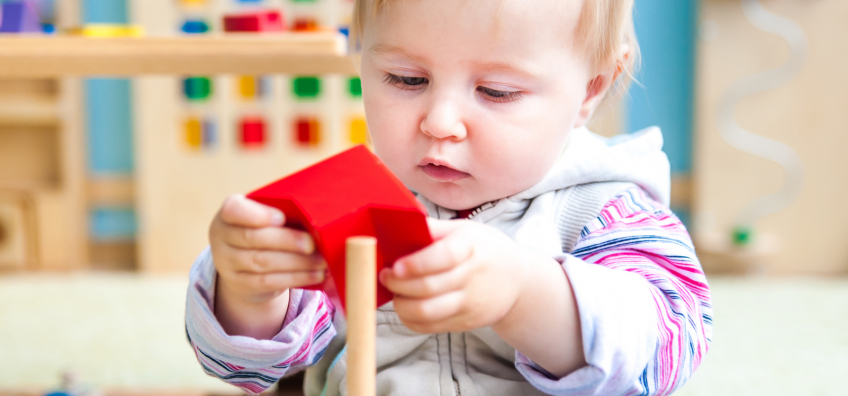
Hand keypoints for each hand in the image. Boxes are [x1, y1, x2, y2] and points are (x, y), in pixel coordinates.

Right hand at [209, 194, 326, 337]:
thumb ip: (283, 211)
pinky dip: (295, 278)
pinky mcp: (240, 284)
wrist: (244, 264)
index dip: (258, 214)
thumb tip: (318, 215)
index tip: (282, 218)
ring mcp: (226, 263)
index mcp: (228, 212)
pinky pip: (269, 282)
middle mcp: (221, 236)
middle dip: (286, 241)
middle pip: (252, 238)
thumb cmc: (264, 229)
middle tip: (312, 244)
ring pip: (262, 262)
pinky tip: (315, 275)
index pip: (234, 210)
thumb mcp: (266, 215)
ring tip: (321, 262)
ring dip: (296, 263)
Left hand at [379, 218, 531, 333]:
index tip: (396, 266)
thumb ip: (433, 229)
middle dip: (398, 284)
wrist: (517, 279)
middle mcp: (471, 277)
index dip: (417, 264)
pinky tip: (406, 306)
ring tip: (395, 293)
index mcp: (470, 247)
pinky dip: (410, 319)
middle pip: (429, 288)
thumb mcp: (465, 230)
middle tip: (385, 276)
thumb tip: (397, 221)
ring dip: (402, 305)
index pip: (443, 257)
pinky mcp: (465, 322)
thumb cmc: (483, 249)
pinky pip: (430, 327)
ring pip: (427, 312)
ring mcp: (469, 303)